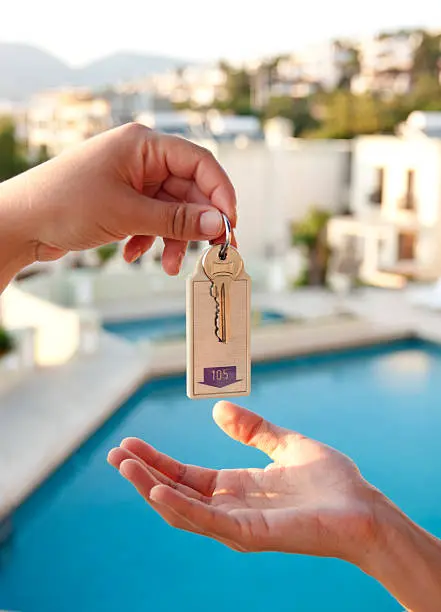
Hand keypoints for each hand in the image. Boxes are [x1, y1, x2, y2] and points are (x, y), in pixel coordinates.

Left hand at [0, 123, 235, 275]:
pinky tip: (133, 254)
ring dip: (173, 238)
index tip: (230, 225)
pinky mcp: (122, 201)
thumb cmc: (65, 204)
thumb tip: (219, 224)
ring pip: (171, 210)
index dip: (221, 193)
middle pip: (189, 190)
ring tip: (168, 266)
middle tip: (213, 253)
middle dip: (197, 224)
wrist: (20, 223)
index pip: (200, 163)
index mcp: (144, 145)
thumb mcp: (127, 213)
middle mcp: (142, 159)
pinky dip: (149, 238)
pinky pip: (151, 219)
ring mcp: (131, 180)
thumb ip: (177, 219)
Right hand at [108, 402, 376, 560]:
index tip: (130, 444)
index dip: (157, 460)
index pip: (185, 475)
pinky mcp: (252, 534)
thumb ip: (253, 430)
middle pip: (175, 491)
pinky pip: (208, 521)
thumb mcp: (285, 444)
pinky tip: (157, 489)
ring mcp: (238, 524)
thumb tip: (217, 411)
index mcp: (237, 488)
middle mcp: (231, 508)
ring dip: (151, 487)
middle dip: (143, 474)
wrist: (364, 507)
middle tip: (114, 454)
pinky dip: (179, 507)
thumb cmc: (331, 481)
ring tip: (125, 465)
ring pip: (183, 509)